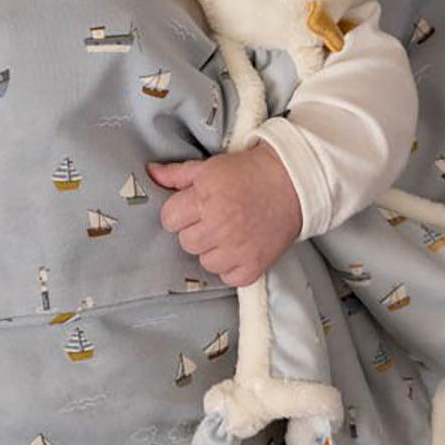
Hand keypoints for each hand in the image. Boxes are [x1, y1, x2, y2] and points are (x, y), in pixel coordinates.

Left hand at [147, 143, 301, 286]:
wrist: (294, 183)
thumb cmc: (249, 173)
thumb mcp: (210, 167)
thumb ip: (177, 174)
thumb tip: (150, 173)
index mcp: (205, 197)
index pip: (169, 219)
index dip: (180, 213)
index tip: (194, 208)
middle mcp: (219, 225)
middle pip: (186, 242)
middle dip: (196, 230)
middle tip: (214, 219)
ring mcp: (237, 248)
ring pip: (204, 262)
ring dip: (213, 250)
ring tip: (229, 233)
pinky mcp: (253, 266)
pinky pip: (227, 277)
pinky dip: (232, 266)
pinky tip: (240, 248)